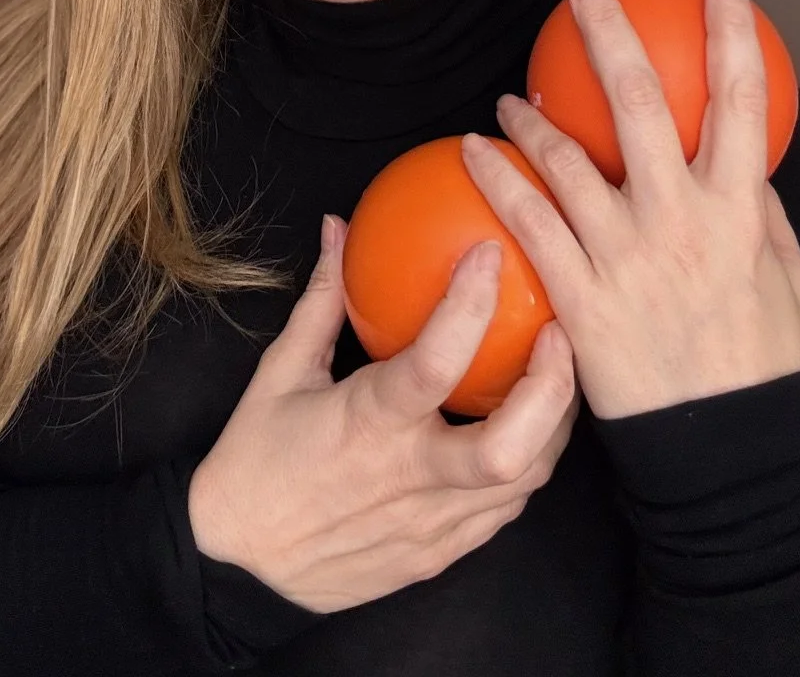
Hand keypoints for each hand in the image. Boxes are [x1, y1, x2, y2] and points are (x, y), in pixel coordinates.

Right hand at [188, 217, 577, 613]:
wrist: (239, 568)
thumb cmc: (254, 463)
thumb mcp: (279, 371)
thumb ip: (323, 300)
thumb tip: (340, 230)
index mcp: (367, 424)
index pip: (434, 362)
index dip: (471, 306)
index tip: (490, 255)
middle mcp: (409, 478)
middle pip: (511, 449)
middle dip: (553, 388)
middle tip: (561, 334)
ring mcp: (431, 526)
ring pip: (524, 482)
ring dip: (553, 425)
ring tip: (558, 374)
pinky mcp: (440, 556)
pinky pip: (503, 512)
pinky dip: (526, 465)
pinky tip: (525, 430)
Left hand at [462, 0, 799, 420]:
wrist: (720, 454)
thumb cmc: (759, 369)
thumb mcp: (791, 288)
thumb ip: (766, 222)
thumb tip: (748, 170)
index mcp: (740, 212)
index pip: (742, 104)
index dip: (733, 36)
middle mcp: (680, 220)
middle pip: (642, 105)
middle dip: (612, 36)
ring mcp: (625, 255)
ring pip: (569, 160)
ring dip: (534, 116)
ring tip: (509, 93)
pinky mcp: (579, 294)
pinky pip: (529, 221)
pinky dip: (498, 177)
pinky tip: (474, 151)